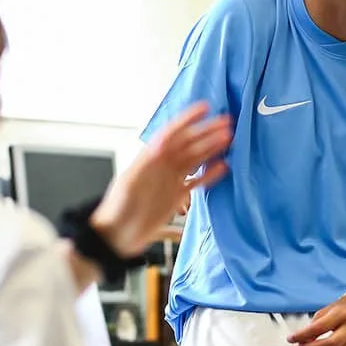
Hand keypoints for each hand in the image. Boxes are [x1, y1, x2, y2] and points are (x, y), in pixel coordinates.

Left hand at [91, 102, 230, 257]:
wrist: (117, 237)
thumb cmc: (117, 209)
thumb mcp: (129, 183)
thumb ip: (146, 164)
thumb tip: (161, 145)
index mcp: (150, 158)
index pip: (172, 133)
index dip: (187, 120)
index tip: (204, 108)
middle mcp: (162, 166)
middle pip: (188, 144)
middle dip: (206, 132)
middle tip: (226, 123)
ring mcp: (170, 180)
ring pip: (195, 159)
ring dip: (211, 148)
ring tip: (228, 139)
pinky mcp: (177, 197)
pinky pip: (197, 181)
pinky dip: (210, 174)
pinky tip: (222, 167)